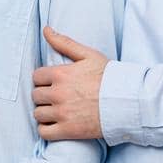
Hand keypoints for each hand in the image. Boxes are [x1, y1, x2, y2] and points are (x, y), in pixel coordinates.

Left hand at [32, 26, 107, 140]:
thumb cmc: (109, 78)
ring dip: (44, 113)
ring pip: (38, 114)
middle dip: (43, 96)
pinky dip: (46, 129)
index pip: (36, 77)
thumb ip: (65, 43)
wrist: (127, 102)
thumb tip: (46, 29)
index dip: (43, 80)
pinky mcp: (67, 130)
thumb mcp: (89, 55)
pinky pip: (44, 132)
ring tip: (56, 111)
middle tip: (56, 97)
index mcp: (60, 74)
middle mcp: (57, 94)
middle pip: (35, 95)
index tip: (53, 83)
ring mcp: (62, 113)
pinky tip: (55, 124)